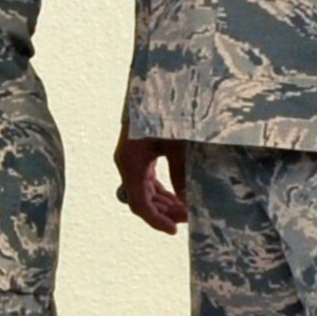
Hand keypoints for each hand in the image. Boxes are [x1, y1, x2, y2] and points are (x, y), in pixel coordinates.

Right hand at [113, 116, 187, 234]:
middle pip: (142, 200)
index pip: (139, 204)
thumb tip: (188, 201)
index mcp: (130, 163)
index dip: (156, 221)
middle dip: (164, 213)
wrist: (154, 85)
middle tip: (189, 218)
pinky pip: (147, 181)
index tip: (174, 230)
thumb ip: (181, 174)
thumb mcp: (176, 145)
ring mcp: (131, 159)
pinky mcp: (138, 154)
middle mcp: (127, 163)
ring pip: (144, 192)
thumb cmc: (165, 112)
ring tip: (186, 209)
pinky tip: (178, 195)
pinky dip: (161, 191)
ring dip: (163, 203)